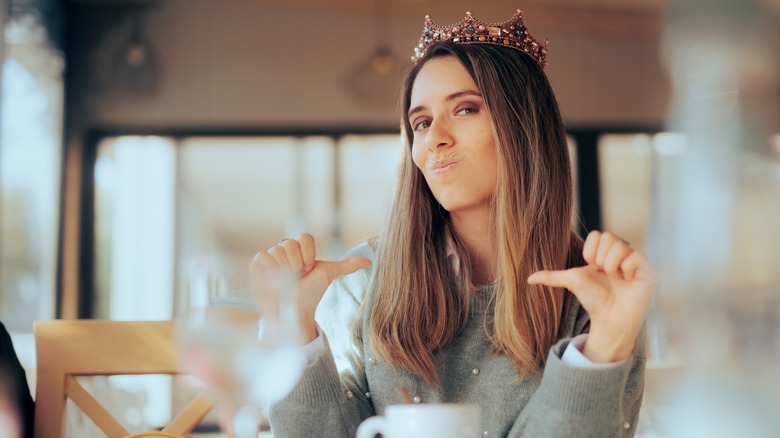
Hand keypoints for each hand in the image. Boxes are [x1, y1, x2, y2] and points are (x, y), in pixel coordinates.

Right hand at [250, 233, 370, 343]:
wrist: (294, 312)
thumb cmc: (310, 293)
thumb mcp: (328, 275)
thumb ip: (346, 266)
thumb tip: (369, 262)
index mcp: (300, 249)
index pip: (304, 237)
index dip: (309, 254)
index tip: (309, 269)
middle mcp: (285, 250)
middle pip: (290, 244)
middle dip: (297, 263)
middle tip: (297, 277)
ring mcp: (270, 257)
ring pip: (277, 251)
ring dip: (284, 269)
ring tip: (285, 281)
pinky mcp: (257, 266)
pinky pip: (262, 257)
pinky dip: (269, 269)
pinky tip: (273, 280)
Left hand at [527, 231, 655, 362]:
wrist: (610, 318)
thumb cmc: (594, 299)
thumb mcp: (572, 282)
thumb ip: (552, 277)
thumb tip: (528, 278)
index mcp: (607, 251)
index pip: (597, 235)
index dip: (591, 253)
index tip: (593, 269)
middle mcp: (623, 252)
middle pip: (608, 238)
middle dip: (601, 260)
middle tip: (606, 275)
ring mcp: (637, 259)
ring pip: (619, 246)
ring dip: (612, 266)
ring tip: (617, 279)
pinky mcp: (648, 269)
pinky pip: (634, 256)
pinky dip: (626, 270)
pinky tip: (628, 280)